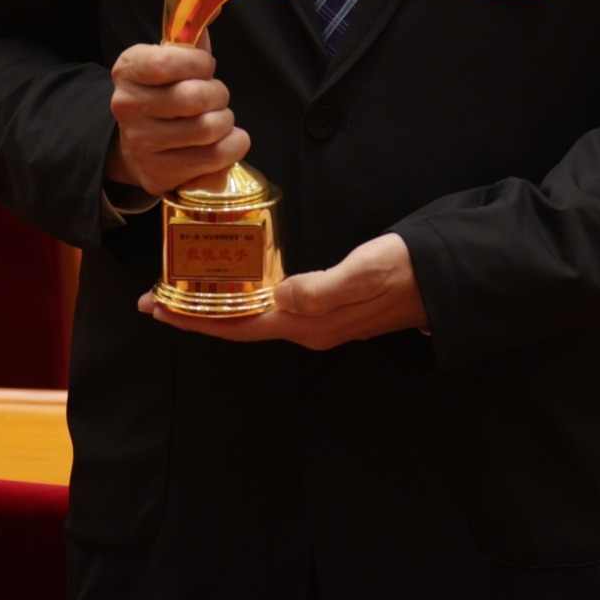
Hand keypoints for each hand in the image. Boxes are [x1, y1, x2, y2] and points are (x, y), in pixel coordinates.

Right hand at [104, 42, 248, 199]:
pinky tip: (223, 141)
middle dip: (219, 94)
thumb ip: (191, 37)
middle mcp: (127, 108)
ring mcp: (141, 145)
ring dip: (226, 121)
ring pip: (210, 129)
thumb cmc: (162, 94)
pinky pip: (216, 158)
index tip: (204, 68)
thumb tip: (214, 8)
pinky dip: (232, 146)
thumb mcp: (168, 59)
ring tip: (217, 119)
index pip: (172, 61)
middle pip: (197, 98)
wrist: (136, 144)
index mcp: (127, 70)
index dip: (200, 63)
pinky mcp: (159, 175)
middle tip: (215, 97)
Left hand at [142, 231, 426, 348]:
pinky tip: (237, 282)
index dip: (195, 320)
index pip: (238, 327)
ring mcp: (318, 320)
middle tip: (155, 296)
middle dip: (194, 313)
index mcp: (309, 323)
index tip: (158, 307)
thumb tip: (282, 297)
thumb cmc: (406, 271)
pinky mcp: (327, 306)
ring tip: (184, 289)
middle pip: (237, 326)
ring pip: (251, 317)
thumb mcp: (366, 272)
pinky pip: (270, 306)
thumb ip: (324, 289)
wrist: (444, 280)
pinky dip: (243, 297)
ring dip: (215, 306)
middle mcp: (308, 327)